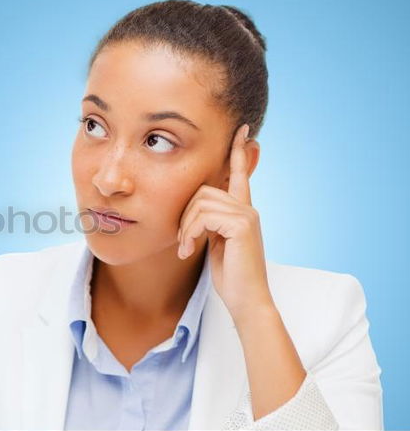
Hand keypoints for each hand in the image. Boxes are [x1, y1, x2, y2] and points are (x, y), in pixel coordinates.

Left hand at [177, 124, 272, 321]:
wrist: (246, 300)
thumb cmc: (231, 276)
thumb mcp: (215, 243)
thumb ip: (210, 223)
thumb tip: (196, 210)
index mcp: (241, 211)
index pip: (239, 174)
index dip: (238, 152)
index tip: (241, 130)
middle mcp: (247, 208)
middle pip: (202, 191)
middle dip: (184, 216)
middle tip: (182, 243)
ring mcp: (247, 215)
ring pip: (199, 203)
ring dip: (184, 228)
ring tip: (185, 249)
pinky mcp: (242, 224)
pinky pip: (203, 216)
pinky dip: (190, 233)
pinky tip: (189, 251)